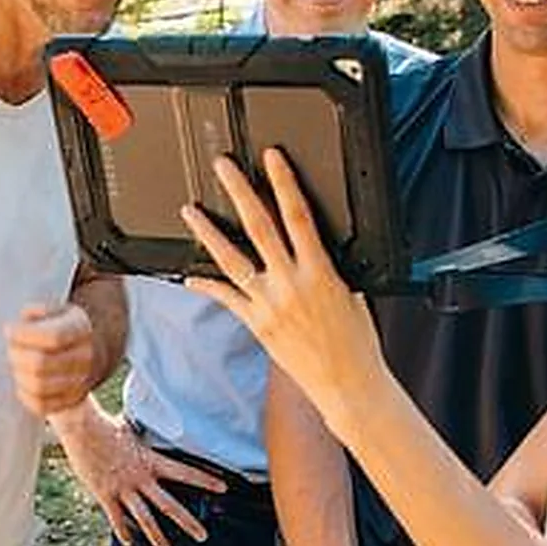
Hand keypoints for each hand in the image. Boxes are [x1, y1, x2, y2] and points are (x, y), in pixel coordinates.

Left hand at [5, 304, 96, 415]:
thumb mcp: (50, 311)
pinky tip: (23, 379)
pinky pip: (40, 405)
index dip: (25, 334)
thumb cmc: (56, 327)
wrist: (81, 355)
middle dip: (17, 355)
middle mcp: (86, 356)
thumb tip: (23, 325)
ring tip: (17, 363)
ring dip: (19, 374)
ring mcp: (81, 382)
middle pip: (41, 363)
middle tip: (11, 348)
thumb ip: (35, 313)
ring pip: (39, 386)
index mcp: (81, 327)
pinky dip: (24, 393)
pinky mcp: (71, 401)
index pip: (53, 336)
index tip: (9, 330)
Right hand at [51, 399, 226, 545]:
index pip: (184, 472)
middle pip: (168, 504)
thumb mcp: (128, 428)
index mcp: (149, 460)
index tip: (223, 487)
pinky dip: (123, 531)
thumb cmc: (103, 424)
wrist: (80, 427)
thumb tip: (144, 419)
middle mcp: (139, 477)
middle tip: (203, 535)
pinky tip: (129, 543)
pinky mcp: (105, 494)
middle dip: (187, 521)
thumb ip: (139, 432)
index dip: (205, 480)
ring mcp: (122, 488)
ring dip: (157, 537)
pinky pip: (117, 519)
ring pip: (145, 518)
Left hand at [180, 149, 384, 436]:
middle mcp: (291, 284)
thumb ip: (327, 269)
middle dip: (240, 192)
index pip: (299, 215)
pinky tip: (189, 274)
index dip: (283, 183)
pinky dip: (206, 284)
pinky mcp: (256, 324)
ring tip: (190, 211)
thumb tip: (314, 248)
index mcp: (321, 271)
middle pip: (259, 227)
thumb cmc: (357, 343)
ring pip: (232, 259)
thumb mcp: (351, 294)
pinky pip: (226, 298)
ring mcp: (270, 304)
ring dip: (209, 232)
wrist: (349, 386)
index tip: (272, 159)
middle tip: (223, 168)